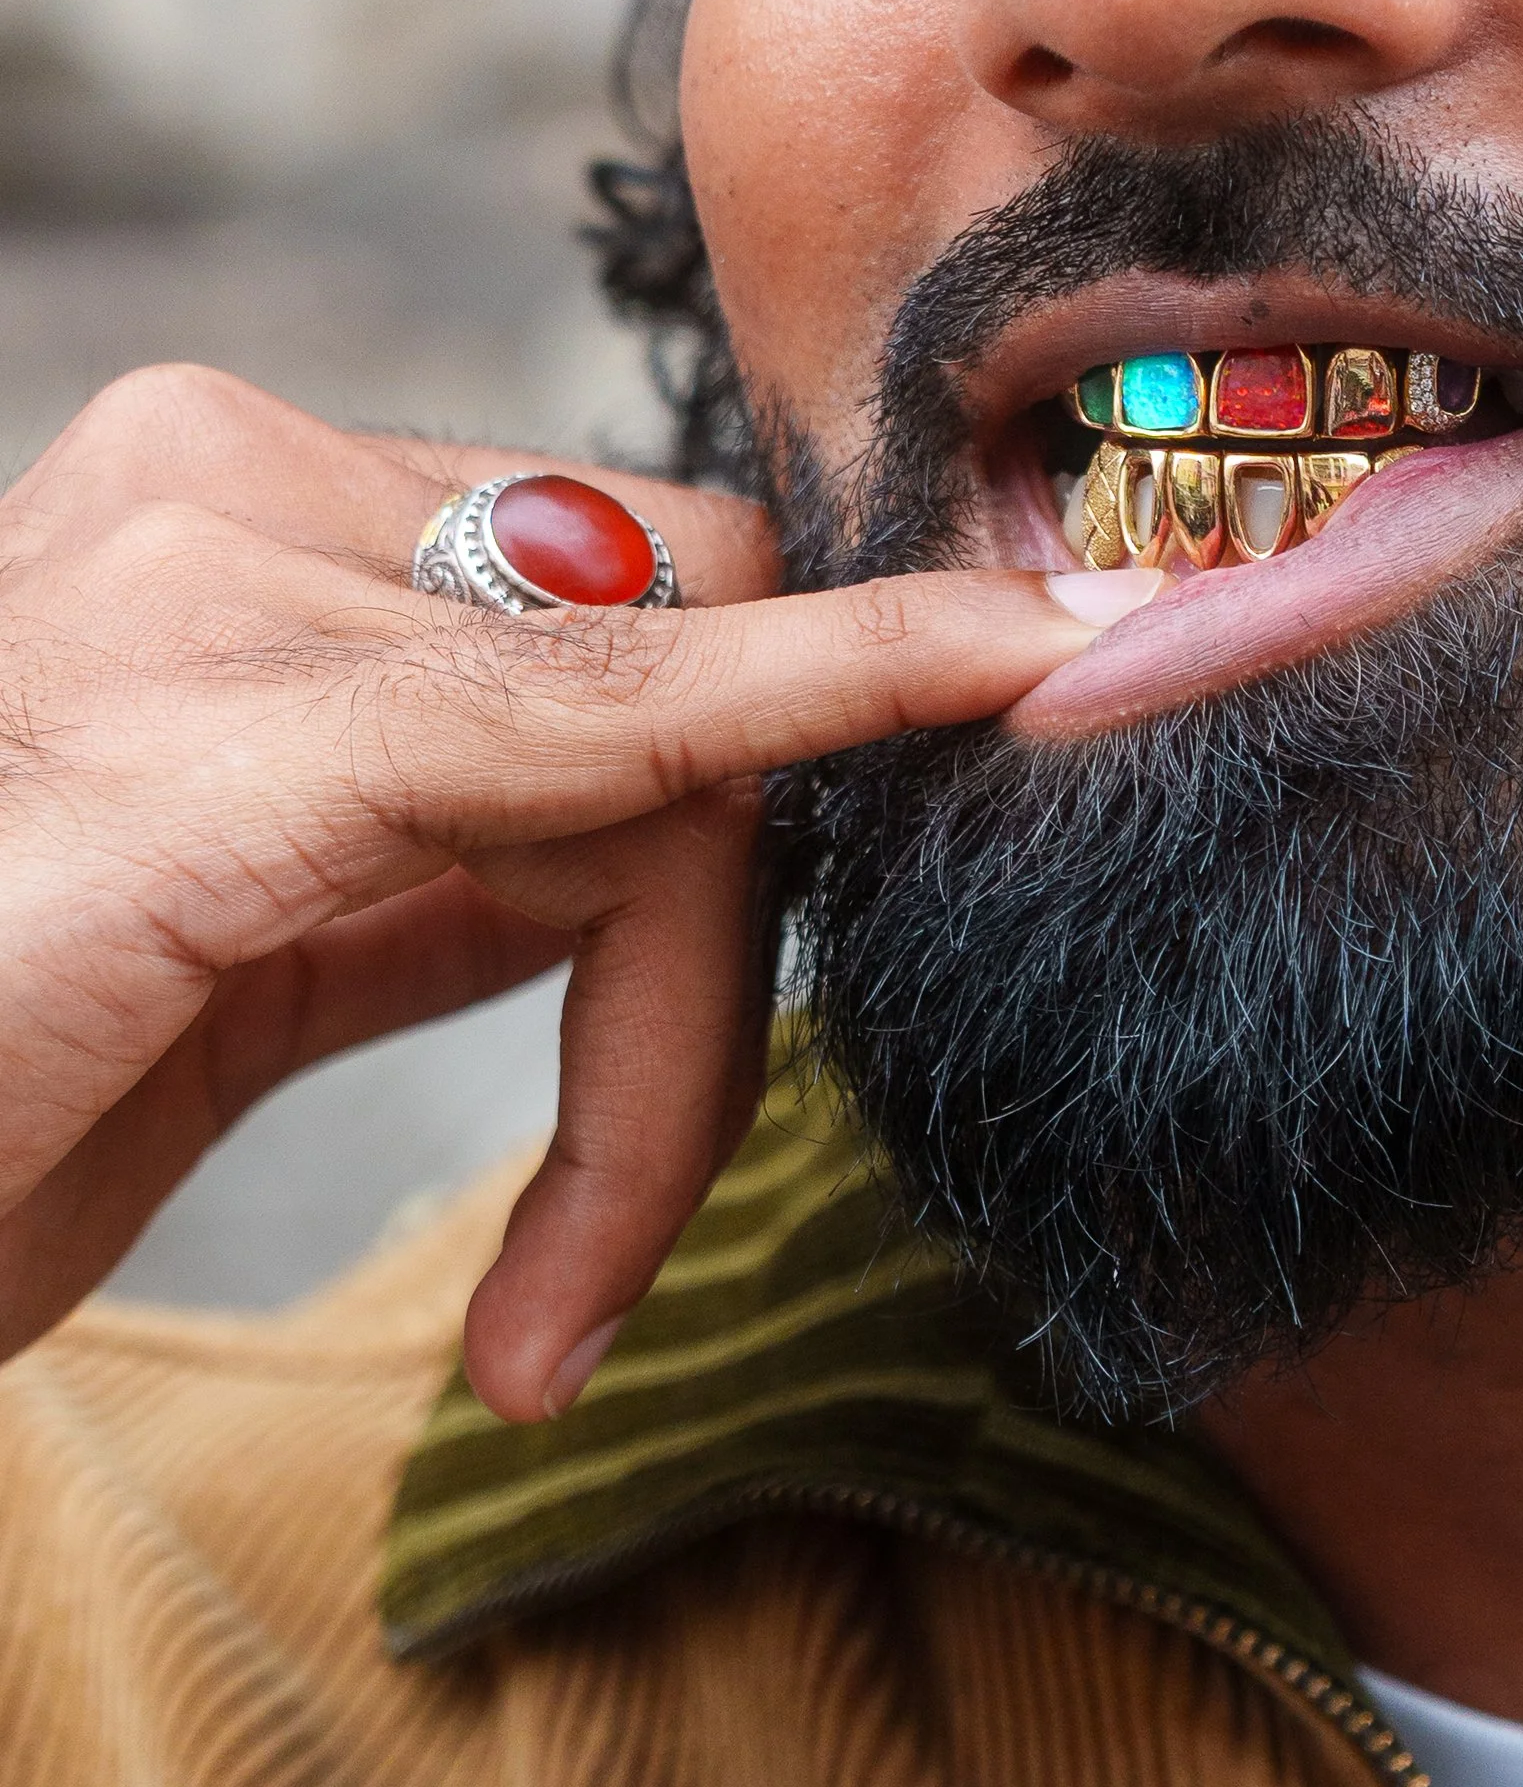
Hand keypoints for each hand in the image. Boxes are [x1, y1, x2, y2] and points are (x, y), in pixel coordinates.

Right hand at [0, 365, 1129, 1415]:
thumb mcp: (236, 946)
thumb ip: (446, 833)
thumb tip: (683, 793)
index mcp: (216, 514)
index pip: (603, 587)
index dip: (805, 708)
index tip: (1060, 666)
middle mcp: (213, 488)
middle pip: (669, 630)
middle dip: (710, 913)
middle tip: (610, 1230)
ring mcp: (198, 585)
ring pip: (669, 722)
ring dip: (669, 1037)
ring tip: (554, 1298)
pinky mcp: (225, 750)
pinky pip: (624, 727)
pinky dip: (834, 719)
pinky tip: (1002, 682)